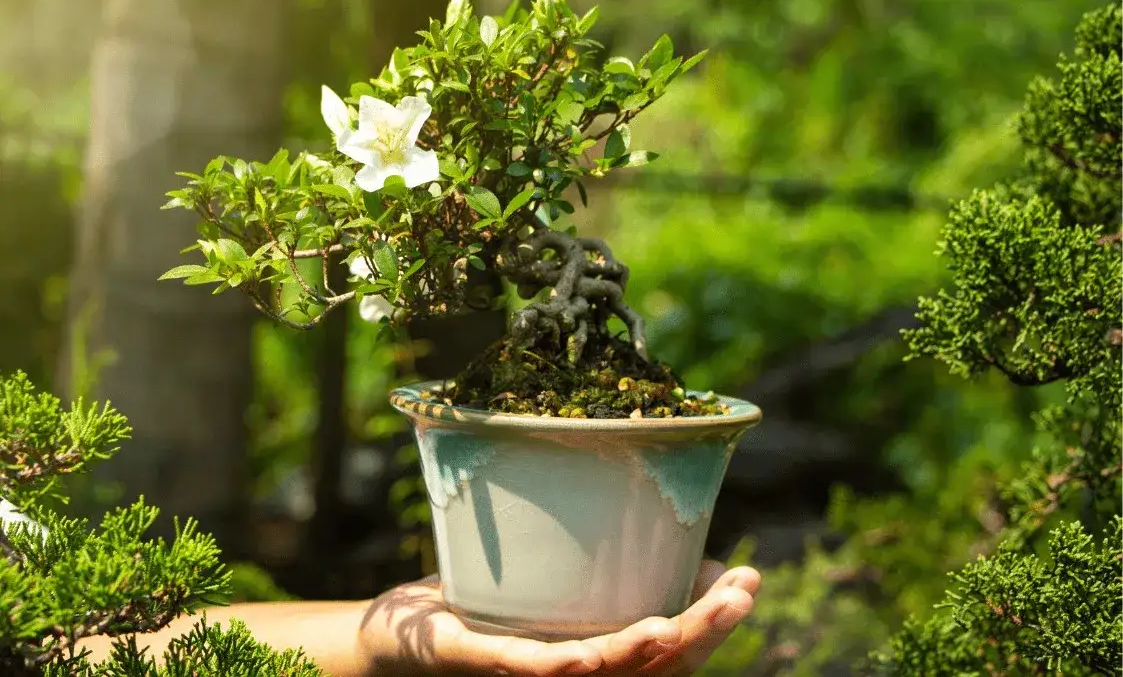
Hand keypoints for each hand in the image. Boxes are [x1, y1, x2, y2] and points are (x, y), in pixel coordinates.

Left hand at [359, 560, 759, 675]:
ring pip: (602, 671)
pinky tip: (590, 656)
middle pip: (653, 666)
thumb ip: (616, 573)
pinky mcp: (484, 663)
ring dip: (644, 651)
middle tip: (743, 589)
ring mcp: (533, 674)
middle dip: (703, 631)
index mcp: (600, 659)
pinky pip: (529, 668)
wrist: (400, 638)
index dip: (717, 621)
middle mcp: (577, 676)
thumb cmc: (487, 610)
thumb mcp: (561, 584)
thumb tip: (695, 552)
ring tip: (676, 625)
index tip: (751, 578)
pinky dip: (563, 665)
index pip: (673, 651)